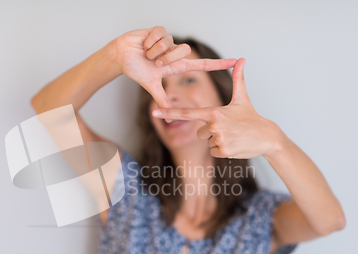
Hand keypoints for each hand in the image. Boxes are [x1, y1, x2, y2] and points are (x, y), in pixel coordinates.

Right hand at [111, 26, 237, 108]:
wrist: (121, 57)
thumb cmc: (136, 69)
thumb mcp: (151, 86)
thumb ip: (162, 100)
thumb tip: (168, 119)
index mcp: (176, 66)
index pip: (203, 65)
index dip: (219, 64)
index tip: (236, 61)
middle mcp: (175, 52)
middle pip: (184, 52)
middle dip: (166, 58)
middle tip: (154, 62)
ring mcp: (169, 41)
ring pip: (171, 43)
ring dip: (155, 51)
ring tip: (147, 53)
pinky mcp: (159, 30)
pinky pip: (161, 34)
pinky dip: (150, 42)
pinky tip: (144, 44)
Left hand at [151, 58, 285, 158]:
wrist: (267, 137)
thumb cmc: (251, 117)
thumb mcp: (243, 98)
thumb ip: (238, 79)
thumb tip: (242, 59)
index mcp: (215, 112)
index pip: (187, 113)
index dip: (169, 112)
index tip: (154, 112)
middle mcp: (214, 125)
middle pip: (199, 132)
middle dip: (211, 132)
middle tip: (228, 129)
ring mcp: (219, 139)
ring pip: (207, 142)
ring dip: (217, 141)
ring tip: (232, 136)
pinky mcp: (223, 151)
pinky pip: (213, 151)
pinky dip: (222, 150)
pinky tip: (234, 144)